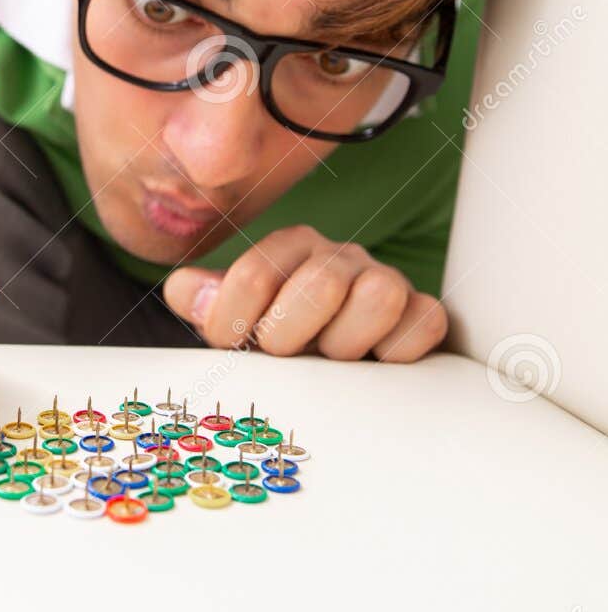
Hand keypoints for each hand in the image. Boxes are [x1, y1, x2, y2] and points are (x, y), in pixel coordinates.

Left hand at [162, 224, 446, 361]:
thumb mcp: (233, 317)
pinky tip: (372, 363)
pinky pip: (424, 322)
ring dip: (346, 342)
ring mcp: (385, 281)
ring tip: (329, 359)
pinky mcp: (421, 313)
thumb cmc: (278, 333)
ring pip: (380, 294)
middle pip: (322, 282)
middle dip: (291, 334)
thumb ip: (203, 300)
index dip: (235, 320)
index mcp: (290, 248)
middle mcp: (339, 257)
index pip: (256, 275)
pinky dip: (396, 350)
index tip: (234, 343)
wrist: (330, 355)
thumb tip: (187, 290)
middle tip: (282, 354)